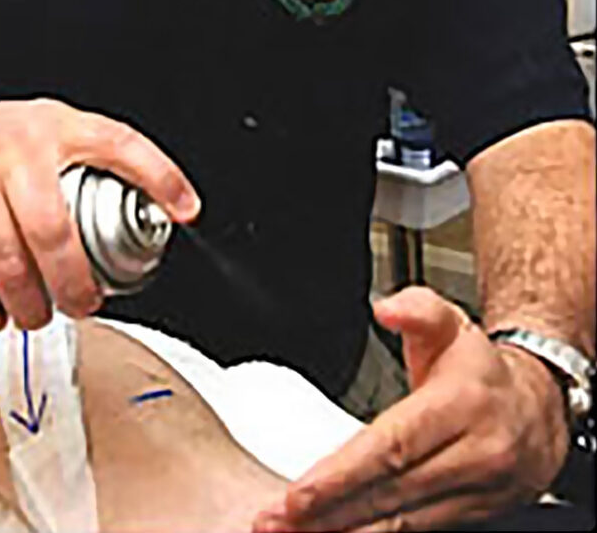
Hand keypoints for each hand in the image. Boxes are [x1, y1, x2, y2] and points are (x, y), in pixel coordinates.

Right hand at [0, 95, 199, 334]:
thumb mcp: (38, 130)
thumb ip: (77, 163)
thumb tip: (134, 207)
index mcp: (54, 128)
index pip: (118, 143)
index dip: (158, 175)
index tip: (185, 208)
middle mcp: (18, 151)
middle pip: (56, 230)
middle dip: (75, 282)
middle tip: (85, 302)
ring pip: (12, 263)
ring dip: (31, 304)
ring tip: (39, 314)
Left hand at [253, 287, 569, 531]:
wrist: (538, 407)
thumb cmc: (481, 368)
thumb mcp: (451, 323)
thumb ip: (417, 307)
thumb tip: (387, 308)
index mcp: (461, 404)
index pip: (393, 447)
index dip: (343, 473)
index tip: (300, 492)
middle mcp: (473, 454)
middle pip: (391, 492)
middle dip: (330, 511)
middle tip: (279, 520)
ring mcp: (475, 492)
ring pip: (403, 523)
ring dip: (347, 532)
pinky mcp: (472, 516)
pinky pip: (419, 532)